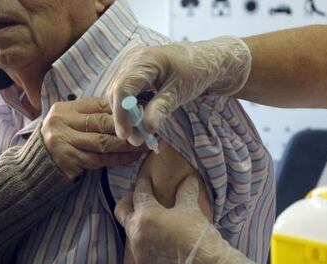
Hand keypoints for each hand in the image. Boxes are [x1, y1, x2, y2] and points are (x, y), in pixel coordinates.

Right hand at [41, 98, 143, 180]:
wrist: (35, 168)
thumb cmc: (59, 143)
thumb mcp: (69, 124)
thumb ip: (89, 117)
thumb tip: (125, 112)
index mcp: (64, 109)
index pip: (98, 105)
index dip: (121, 109)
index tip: (142, 112)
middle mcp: (62, 123)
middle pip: (102, 122)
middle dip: (128, 126)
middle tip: (148, 129)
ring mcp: (64, 142)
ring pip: (104, 142)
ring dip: (127, 144)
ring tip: (145, 144)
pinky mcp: (70, 161)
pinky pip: (101, 159)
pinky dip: (119, 158)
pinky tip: (132, 157)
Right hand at [107, 36, 251, 145]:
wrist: (209, 61)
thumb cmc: (197, 72)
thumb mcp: (180, 92)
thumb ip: (161, 109)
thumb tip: (146, 129)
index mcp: (144, 60)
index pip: (123, 89)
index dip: (121, 114)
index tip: (126, 135)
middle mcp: (133, 61)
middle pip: (117, 93)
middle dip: (124, 118)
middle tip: (137, 139)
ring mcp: (133, 67)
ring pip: (119, 95)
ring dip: (127, 115)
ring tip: (141, 133)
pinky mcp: (136, 75)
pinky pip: (127, 94)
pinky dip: (133, 109)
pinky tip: (144, 119)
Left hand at [115, 175, 272, 263]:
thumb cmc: (198, 236)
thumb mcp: (191, 209)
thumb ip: (185, 191)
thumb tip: (188, 179)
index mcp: (146, 215)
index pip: (140, 193)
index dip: (144, 183)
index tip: (146, 179)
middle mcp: (136, 235)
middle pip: (122, 212)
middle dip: (129, 203)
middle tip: (140, 200)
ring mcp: (137, 255)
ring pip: (131, 234)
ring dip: (140, 226)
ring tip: (154, 224)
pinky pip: (140, 254)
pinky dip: (148, 247)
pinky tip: (161, 246)